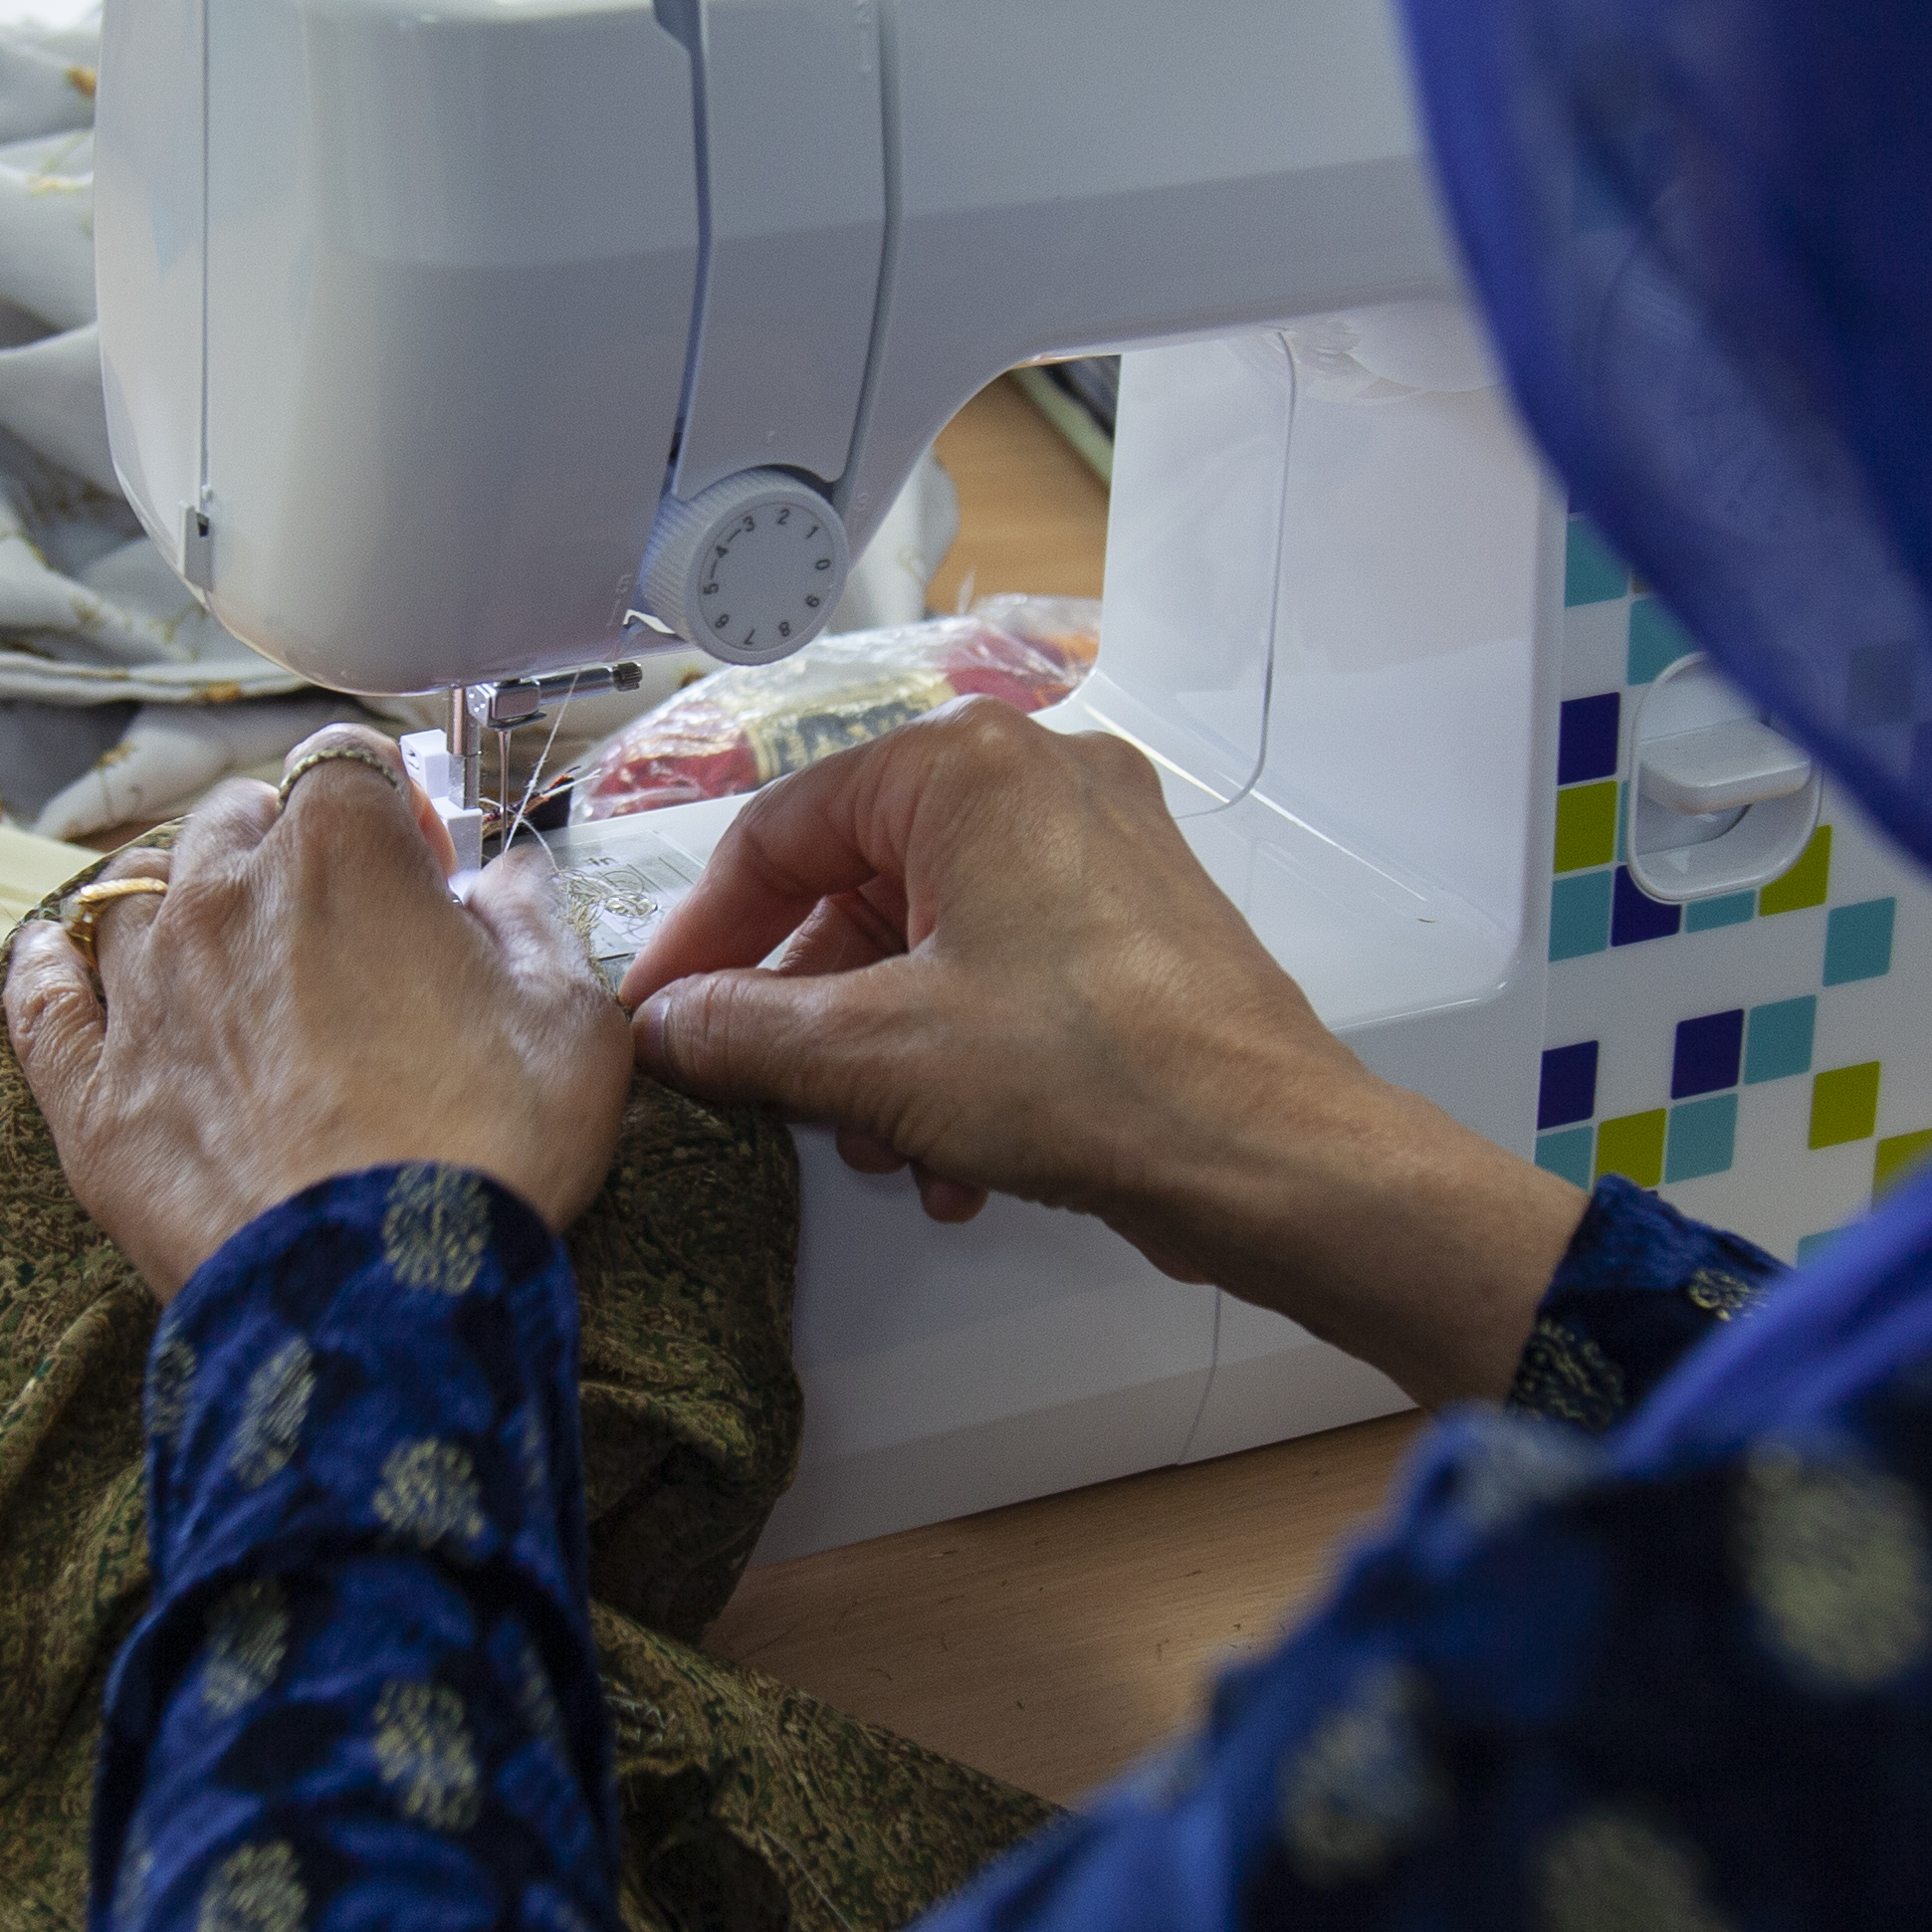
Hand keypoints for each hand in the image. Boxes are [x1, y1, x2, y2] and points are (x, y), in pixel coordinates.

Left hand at [9, 737, 633, 1296]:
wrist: (377, 1304)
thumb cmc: (487, 1156)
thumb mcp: (572, 1023)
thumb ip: (532, 921)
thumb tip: (507, 880)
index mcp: (339, 854)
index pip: (346, 764)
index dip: (389, 806)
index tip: (420, 863)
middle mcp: (222, 898)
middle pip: (233, 817)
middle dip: (282, 844)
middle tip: (333, 915)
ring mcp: (143, 992)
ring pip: (133, 892)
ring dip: (178, 898)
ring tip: (216, 940)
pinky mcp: (90, 1091)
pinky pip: (39, 997)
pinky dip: (46, 966)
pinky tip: (52, 957)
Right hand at [619, 700, 1581, 1403]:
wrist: (1274, 1155)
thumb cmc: (1088, 1075)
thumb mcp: (876, 1056)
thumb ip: (743, 1031)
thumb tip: (661, 1027)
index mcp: (966, 767)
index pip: (780, 830)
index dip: (702, 933)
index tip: (656, 1012)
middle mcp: (1038, 779)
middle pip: (858, 888)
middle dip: (808, 1015)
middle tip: (765, 1101)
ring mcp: (1100, 847)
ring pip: (931, 942)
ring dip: (880, 1056)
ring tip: (880, 1155)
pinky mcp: (1138, 922)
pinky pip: (1004, 969)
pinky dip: (959, 1056)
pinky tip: (954, 1164)